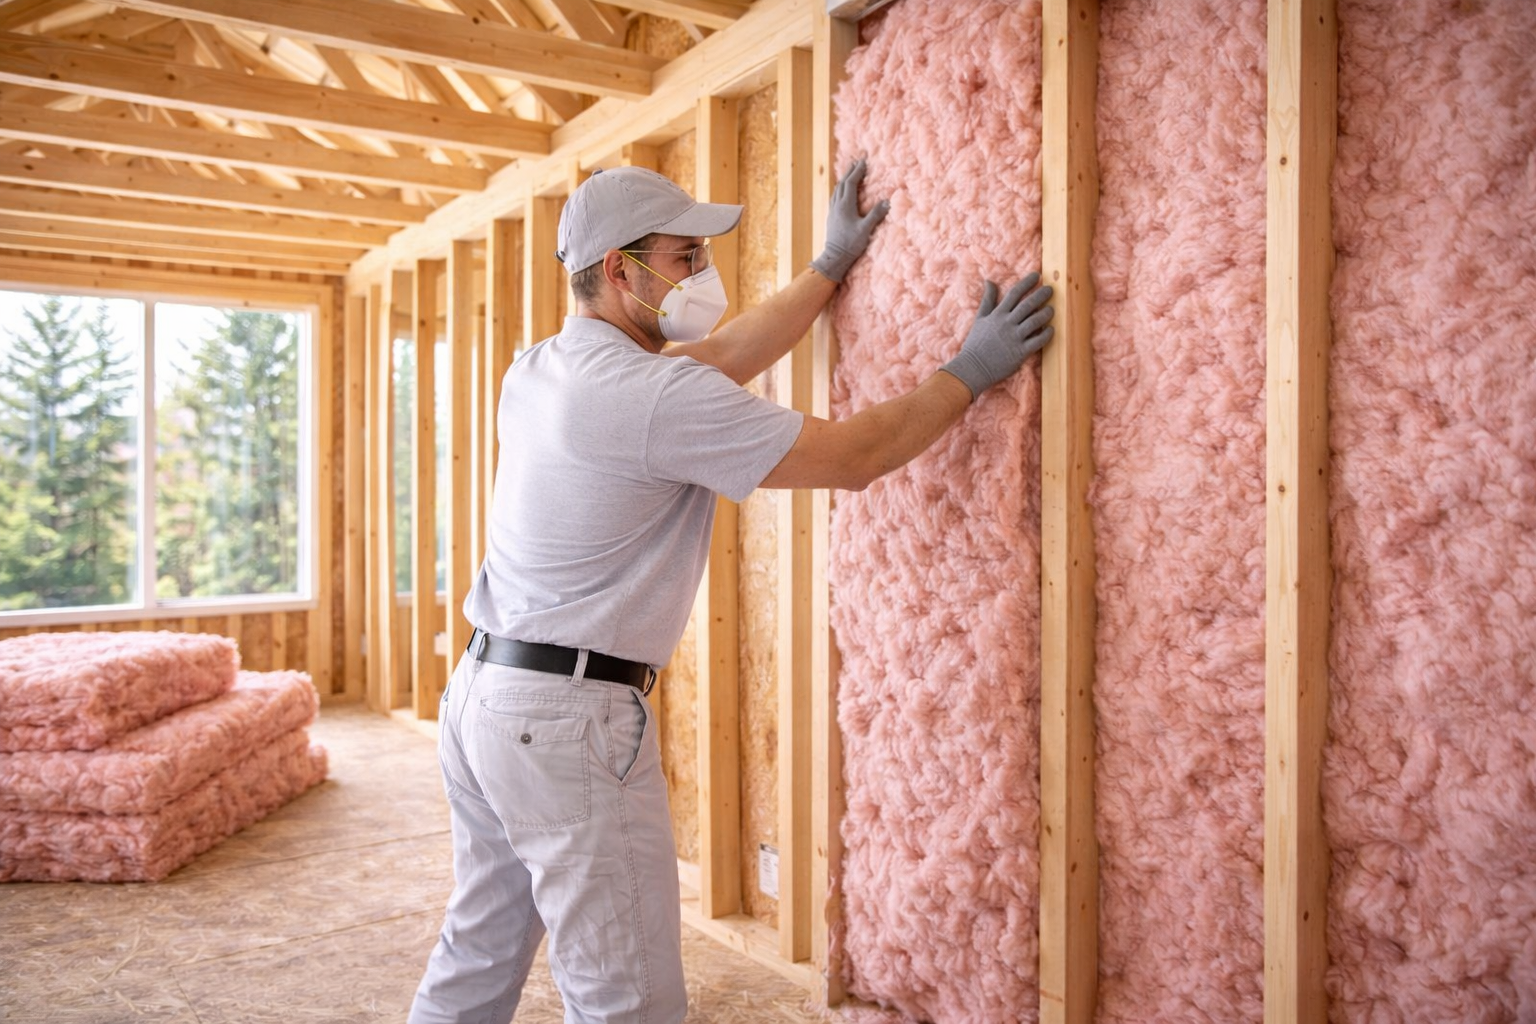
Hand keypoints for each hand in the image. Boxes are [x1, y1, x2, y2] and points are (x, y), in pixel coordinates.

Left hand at [810, 157, 890, 282]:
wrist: (835, 257)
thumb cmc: (851, 244)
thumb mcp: (866, 229)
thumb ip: (876, 214)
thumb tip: (887, 201)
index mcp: (846, 205)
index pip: (851, 183)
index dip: (857, 171)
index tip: (863, 161)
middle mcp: (837, 205)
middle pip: (842, 184)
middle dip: (850, 172)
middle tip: (856, 162)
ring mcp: (832, 211)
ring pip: (837, 190)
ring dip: (843, 180)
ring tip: (849, 173)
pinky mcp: (831, 217)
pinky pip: (834, 198)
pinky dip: (839, 190)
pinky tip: (840, 193)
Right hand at [939, 274, 1054, 398]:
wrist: (973, 368)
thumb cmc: (975, 344)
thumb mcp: (980, 319)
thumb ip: (987, 300)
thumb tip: (989, 281)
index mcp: (997, 315)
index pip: (1014, 293)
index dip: (1027, 282)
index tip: (1037, 275)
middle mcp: (1006, 324)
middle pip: (1028, 304)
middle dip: (1041, 294)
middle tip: (1051, 289)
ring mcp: (1014, 338)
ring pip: (1035, 321)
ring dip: (1046, 313)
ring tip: (1052, 309)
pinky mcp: (1020, 352)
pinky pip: (1038, 341)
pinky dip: (1047, 334)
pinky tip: (1051, 329)